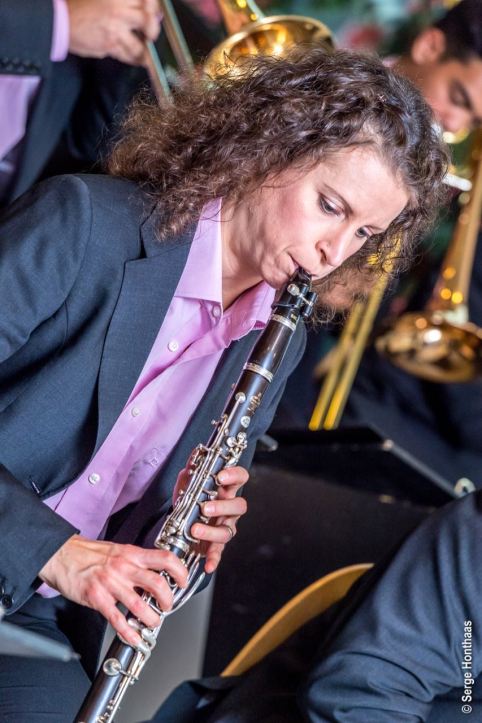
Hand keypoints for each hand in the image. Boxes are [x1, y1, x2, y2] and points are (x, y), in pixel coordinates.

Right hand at [39, 535, 186, 646]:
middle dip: (168, 600)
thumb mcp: (118, 549)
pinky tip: (135, 638)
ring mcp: (110, 583)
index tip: (183, 581)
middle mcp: (124, 567)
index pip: (165, 558)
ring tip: (153, 623)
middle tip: (168, 606)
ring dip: (151, 619)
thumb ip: (136, 561)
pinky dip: (128, 632)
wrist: (61, 555)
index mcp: (132, 554)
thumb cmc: (88, 553)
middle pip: (158, 583)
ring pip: (140, 605)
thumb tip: (155, 572)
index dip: (180, 571)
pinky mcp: (97, 598)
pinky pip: (117, 619)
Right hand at [67, 0, 160, 64]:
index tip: (155, 14)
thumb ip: (121, 2)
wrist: (59, 19)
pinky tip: (137, 59)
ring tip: (145, 52)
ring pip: (141, 44)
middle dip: (153, 30)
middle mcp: (119, 11)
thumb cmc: (77, 4)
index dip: (154, 8)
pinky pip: (129, 56)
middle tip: (150, 34)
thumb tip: (146, 9)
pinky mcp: (110, 45)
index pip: (147, 1)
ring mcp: (115, 29)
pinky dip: (135, 59)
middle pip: (148, 21)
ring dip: (145, 50)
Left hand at [173, 464, 248, 574]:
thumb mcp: (187, 481)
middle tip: (205, 508)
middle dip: (223, 506)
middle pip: (240, 506)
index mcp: (226, 489)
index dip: (234, 476)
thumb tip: (195, 453)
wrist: (180, 519)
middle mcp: (230, 508)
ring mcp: (225, 526)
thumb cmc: (190, 497)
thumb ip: (192, 468)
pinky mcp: (216, 544)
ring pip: (228, 530)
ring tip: (195, 529)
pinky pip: (219, 552)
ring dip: (212, 531)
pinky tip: (208, 565)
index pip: (241, 477)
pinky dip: (214, 559)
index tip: (220, 476)